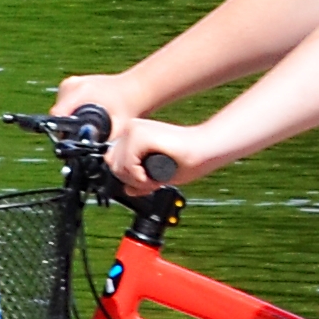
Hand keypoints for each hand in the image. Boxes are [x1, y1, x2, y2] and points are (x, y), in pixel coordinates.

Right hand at [46, 70, 155, 150]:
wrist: (134, 89)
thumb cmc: (128, 107)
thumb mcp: (118, 127)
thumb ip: (104, 144)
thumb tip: (90, 159)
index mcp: (80, 92)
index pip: (57, 115)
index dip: (63, 131)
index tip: (72, 139)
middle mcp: (72, 85)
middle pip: (58, 114)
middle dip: (68, 127)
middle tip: (86, 132)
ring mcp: (70, 83)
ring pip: (60, 109)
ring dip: (70, 119)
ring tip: (89, 122)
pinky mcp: (71, 84)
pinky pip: (66, 103)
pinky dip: (73, 111)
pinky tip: (88, 114)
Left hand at [104, 116, 219, 194]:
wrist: (205, 150)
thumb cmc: (187, 160)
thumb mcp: (158, 174)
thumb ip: (141, 179)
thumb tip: (127, 190)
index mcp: (134, 134)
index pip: (113, 160)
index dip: (128, 176)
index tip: (147, 181)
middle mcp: (131, 128)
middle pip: (112, 164)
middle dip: (130, 180)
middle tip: (151, 183)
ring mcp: (134, 129)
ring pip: (117, 166)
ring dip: (135, 181)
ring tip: (154, 181)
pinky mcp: (140, 135)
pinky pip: (128, 164)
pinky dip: (139, 177)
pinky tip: (153, 178)